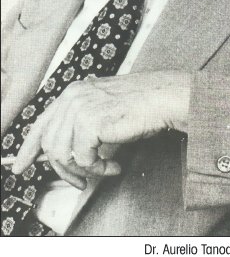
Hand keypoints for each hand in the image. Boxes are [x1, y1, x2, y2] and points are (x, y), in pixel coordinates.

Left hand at [12, 71, 190, 187]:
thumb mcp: (103, 107)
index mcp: (73, 92)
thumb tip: (65, 150)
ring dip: (84, 170)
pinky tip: (114, 166)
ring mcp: (80, 108)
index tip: (22, 165)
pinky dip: (99, 169)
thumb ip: (81, 121)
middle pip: (50, 144)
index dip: (29, 147)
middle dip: (63, 169)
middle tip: (80, 181)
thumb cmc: (141, 104)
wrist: (163, 97)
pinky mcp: (91, 123)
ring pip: (63, 154)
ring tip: (103, 170)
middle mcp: (72, 97)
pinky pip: (84, 159)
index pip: (42, 122)